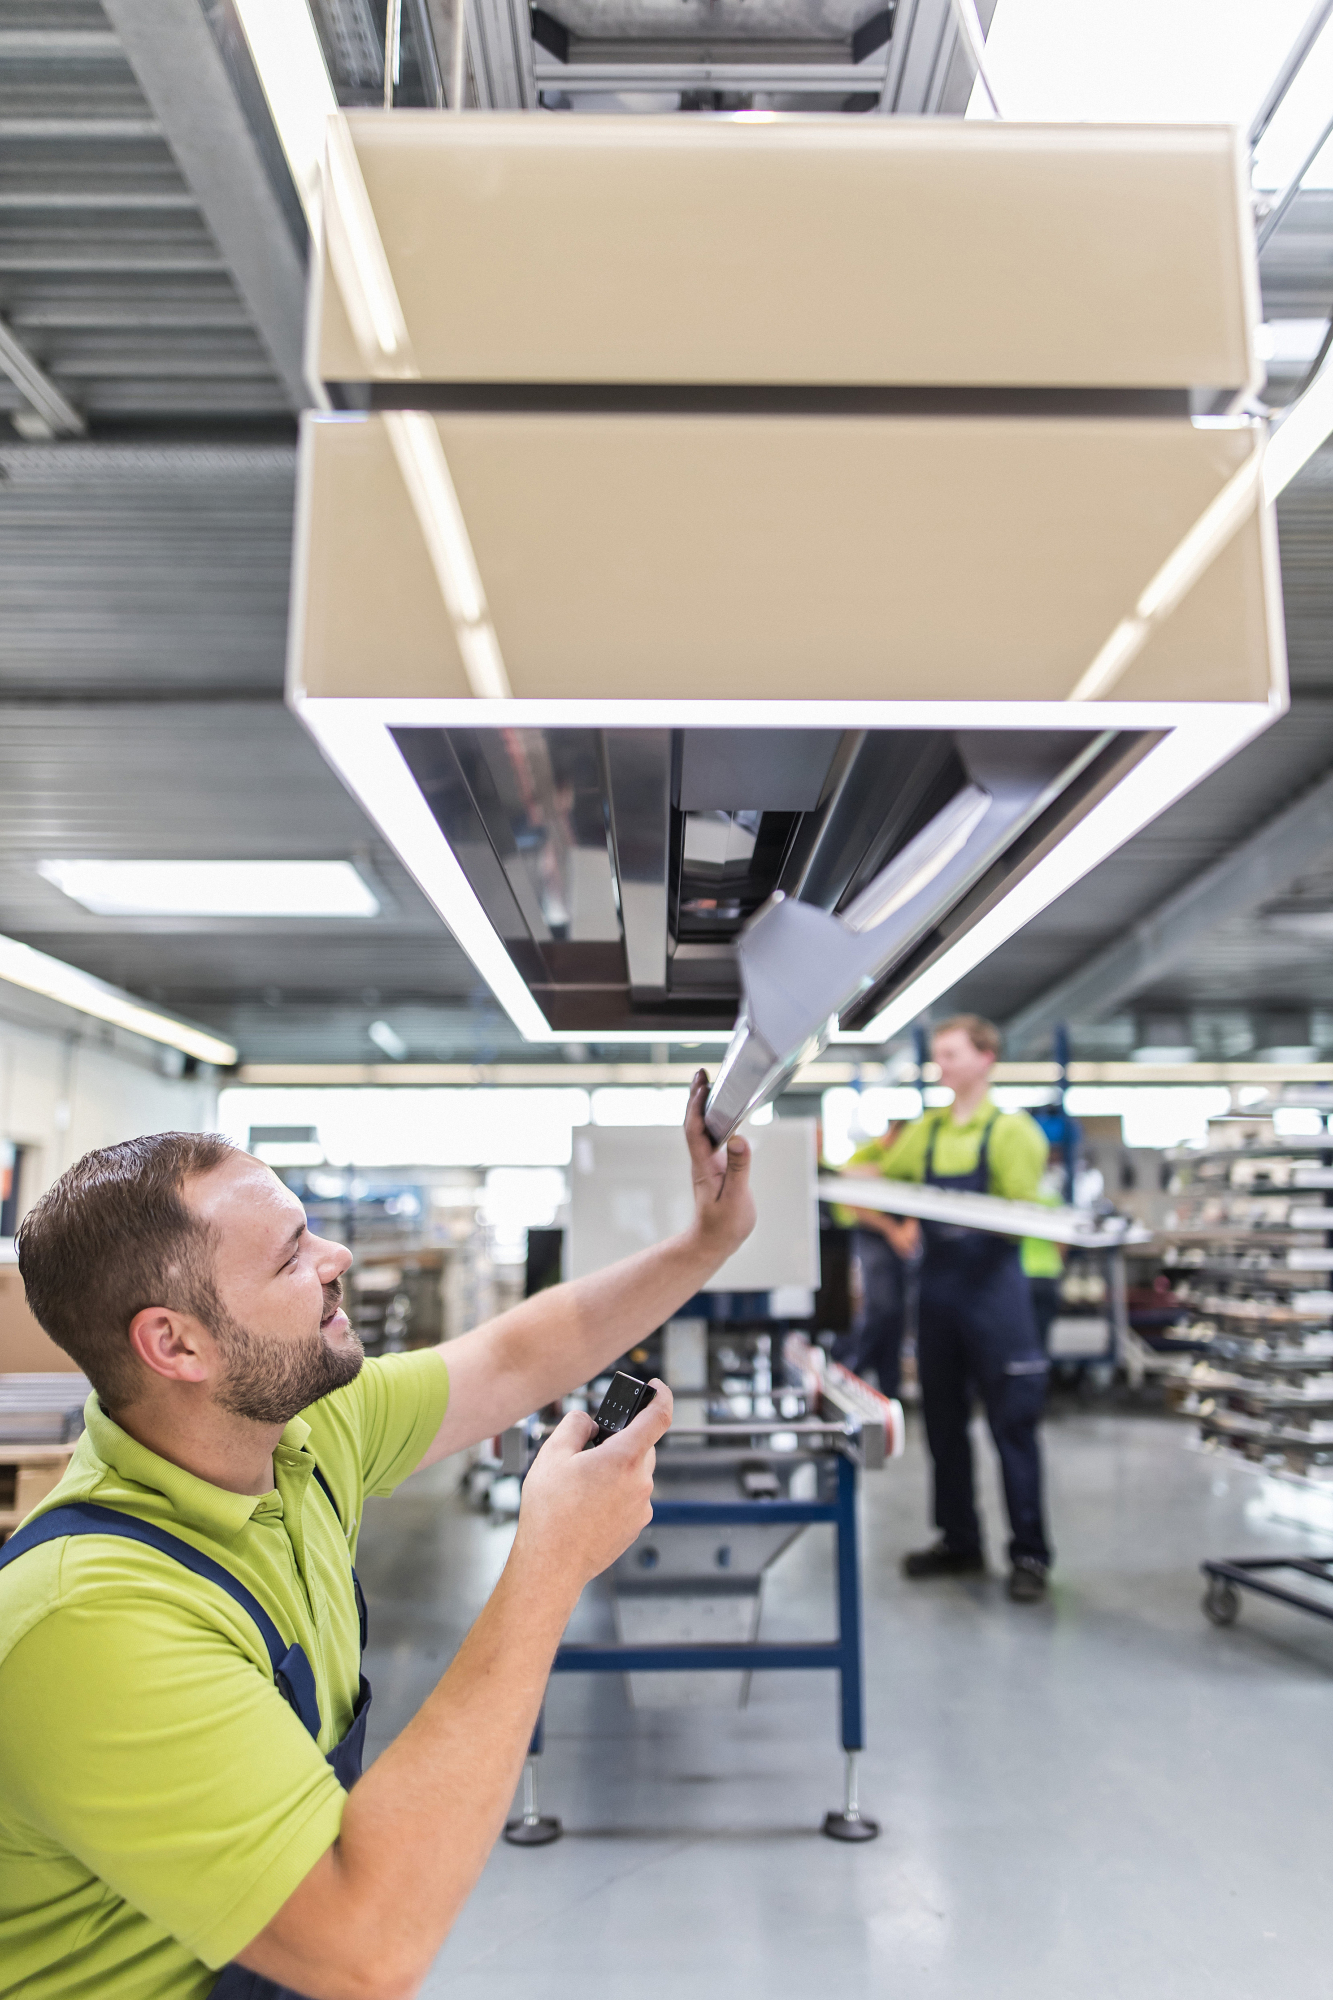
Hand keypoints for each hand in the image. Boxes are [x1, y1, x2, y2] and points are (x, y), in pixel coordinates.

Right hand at [514, 1383, 673, 1589]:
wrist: (551, 1564)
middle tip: (592, 1447)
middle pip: (642, 1445)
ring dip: (617, 1468)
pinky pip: (632, 1496)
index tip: (655, 1387)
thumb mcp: (553, 1455)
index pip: (659, 1416)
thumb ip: (576, 1425)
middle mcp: (640, 1482)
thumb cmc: (550, 1513)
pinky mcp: (636, 1525)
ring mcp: (641, 1506)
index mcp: (624, 1458)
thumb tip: (589, 1422)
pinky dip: (616, 1491)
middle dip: (621, 1440)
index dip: (660, 1395)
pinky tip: (588, 1503)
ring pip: (636, 1472)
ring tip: (582, 1483)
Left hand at [684, 1069, 756, 1266]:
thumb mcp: (735, 1198)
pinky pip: (712, 1137)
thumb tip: (740, 1139)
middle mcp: (703, 1160)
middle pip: (695, 1122)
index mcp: (704, 1165)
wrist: (712, 1242)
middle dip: (697, 1096)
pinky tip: (722, 1112)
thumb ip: (739, 1169)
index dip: (696, 1106)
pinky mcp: (716, 1167)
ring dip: (704, 1105)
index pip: (695, 1129)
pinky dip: (714, 1119)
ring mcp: (708, 1163)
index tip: (702, 1085)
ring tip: (709, 1083)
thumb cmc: (724, 1225)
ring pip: (702, 1128)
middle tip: (702, 1072)